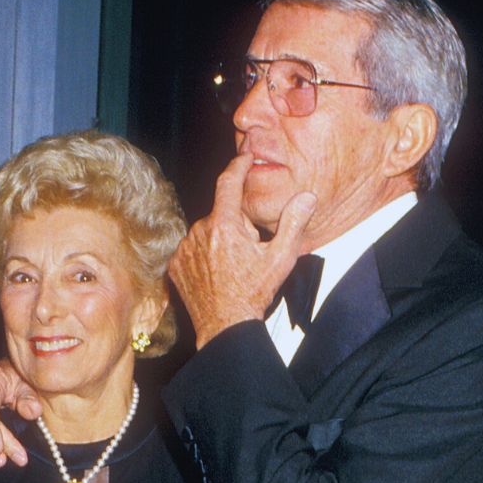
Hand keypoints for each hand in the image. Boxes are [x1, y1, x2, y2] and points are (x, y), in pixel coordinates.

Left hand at [169, 152, 316, 348]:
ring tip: (232, 266)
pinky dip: (204, 254)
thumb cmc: (254, 293)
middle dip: (236, 224)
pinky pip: (192, 248)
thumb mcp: (281, 258)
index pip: (228, 183)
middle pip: (221, 214)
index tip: (245, 156)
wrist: (225, 326)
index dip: (238, 166)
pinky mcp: (175, 264)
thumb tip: (306, 196)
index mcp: (225, 225)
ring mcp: (184, 248)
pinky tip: (216, 272)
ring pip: (206, 231)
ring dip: (219, 239)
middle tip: (249, 251)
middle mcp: (199, 231)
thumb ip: (294, 223)